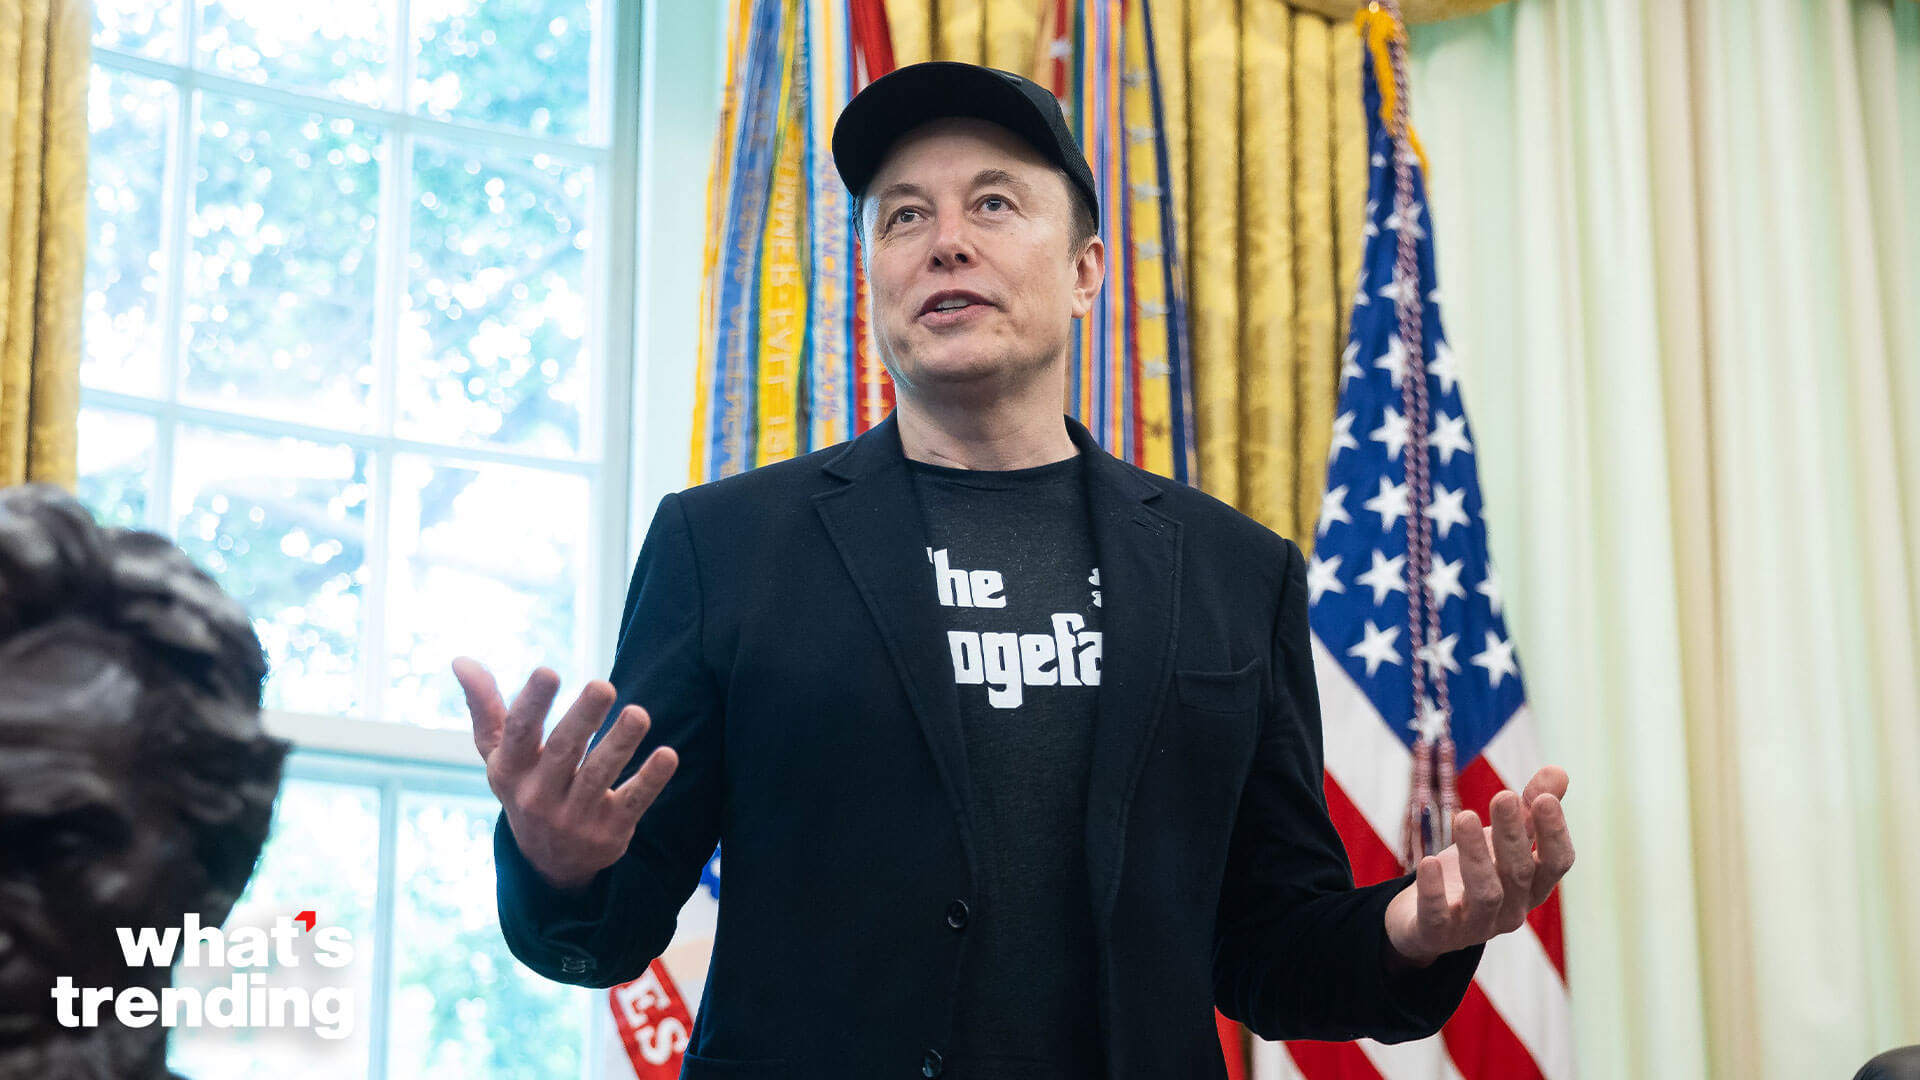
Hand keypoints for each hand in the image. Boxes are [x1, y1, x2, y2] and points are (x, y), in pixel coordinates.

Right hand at [454, 657, 678, 892]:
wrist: (548, 863)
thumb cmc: (525, 787)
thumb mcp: (499, 755)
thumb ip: (485, 707)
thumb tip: (460, 659)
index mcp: (511, 770)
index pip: (519, 733)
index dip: (532, 702)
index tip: (548, 670)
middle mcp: (539, 796)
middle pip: (563, 751)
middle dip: (583, 718)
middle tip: (603, 685)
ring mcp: (574, 817)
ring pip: (598, 776)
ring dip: (620, 744)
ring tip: (638, 714)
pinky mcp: (609, 832)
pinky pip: (632, 803)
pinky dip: (651, 780)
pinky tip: (667, 754)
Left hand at [1382, 766, 1574, 967]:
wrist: (1426, 921)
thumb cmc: (1475, 873)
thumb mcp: (1502, 840)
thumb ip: (1528, 810)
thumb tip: (1559, 770)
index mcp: (1533, 886)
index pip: (1556, 863)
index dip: (1554, 833)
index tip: (1544, 799)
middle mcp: (1512, 909)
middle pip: (1518, 872)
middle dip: (1511, 834)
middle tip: (1503, 795)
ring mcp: (1477, 926)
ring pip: (1485, 893)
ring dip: (1476, 855)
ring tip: (1464, 815)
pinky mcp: (1438, 933)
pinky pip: (1438, 916)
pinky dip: (1434, 891)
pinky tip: (1427, 862)